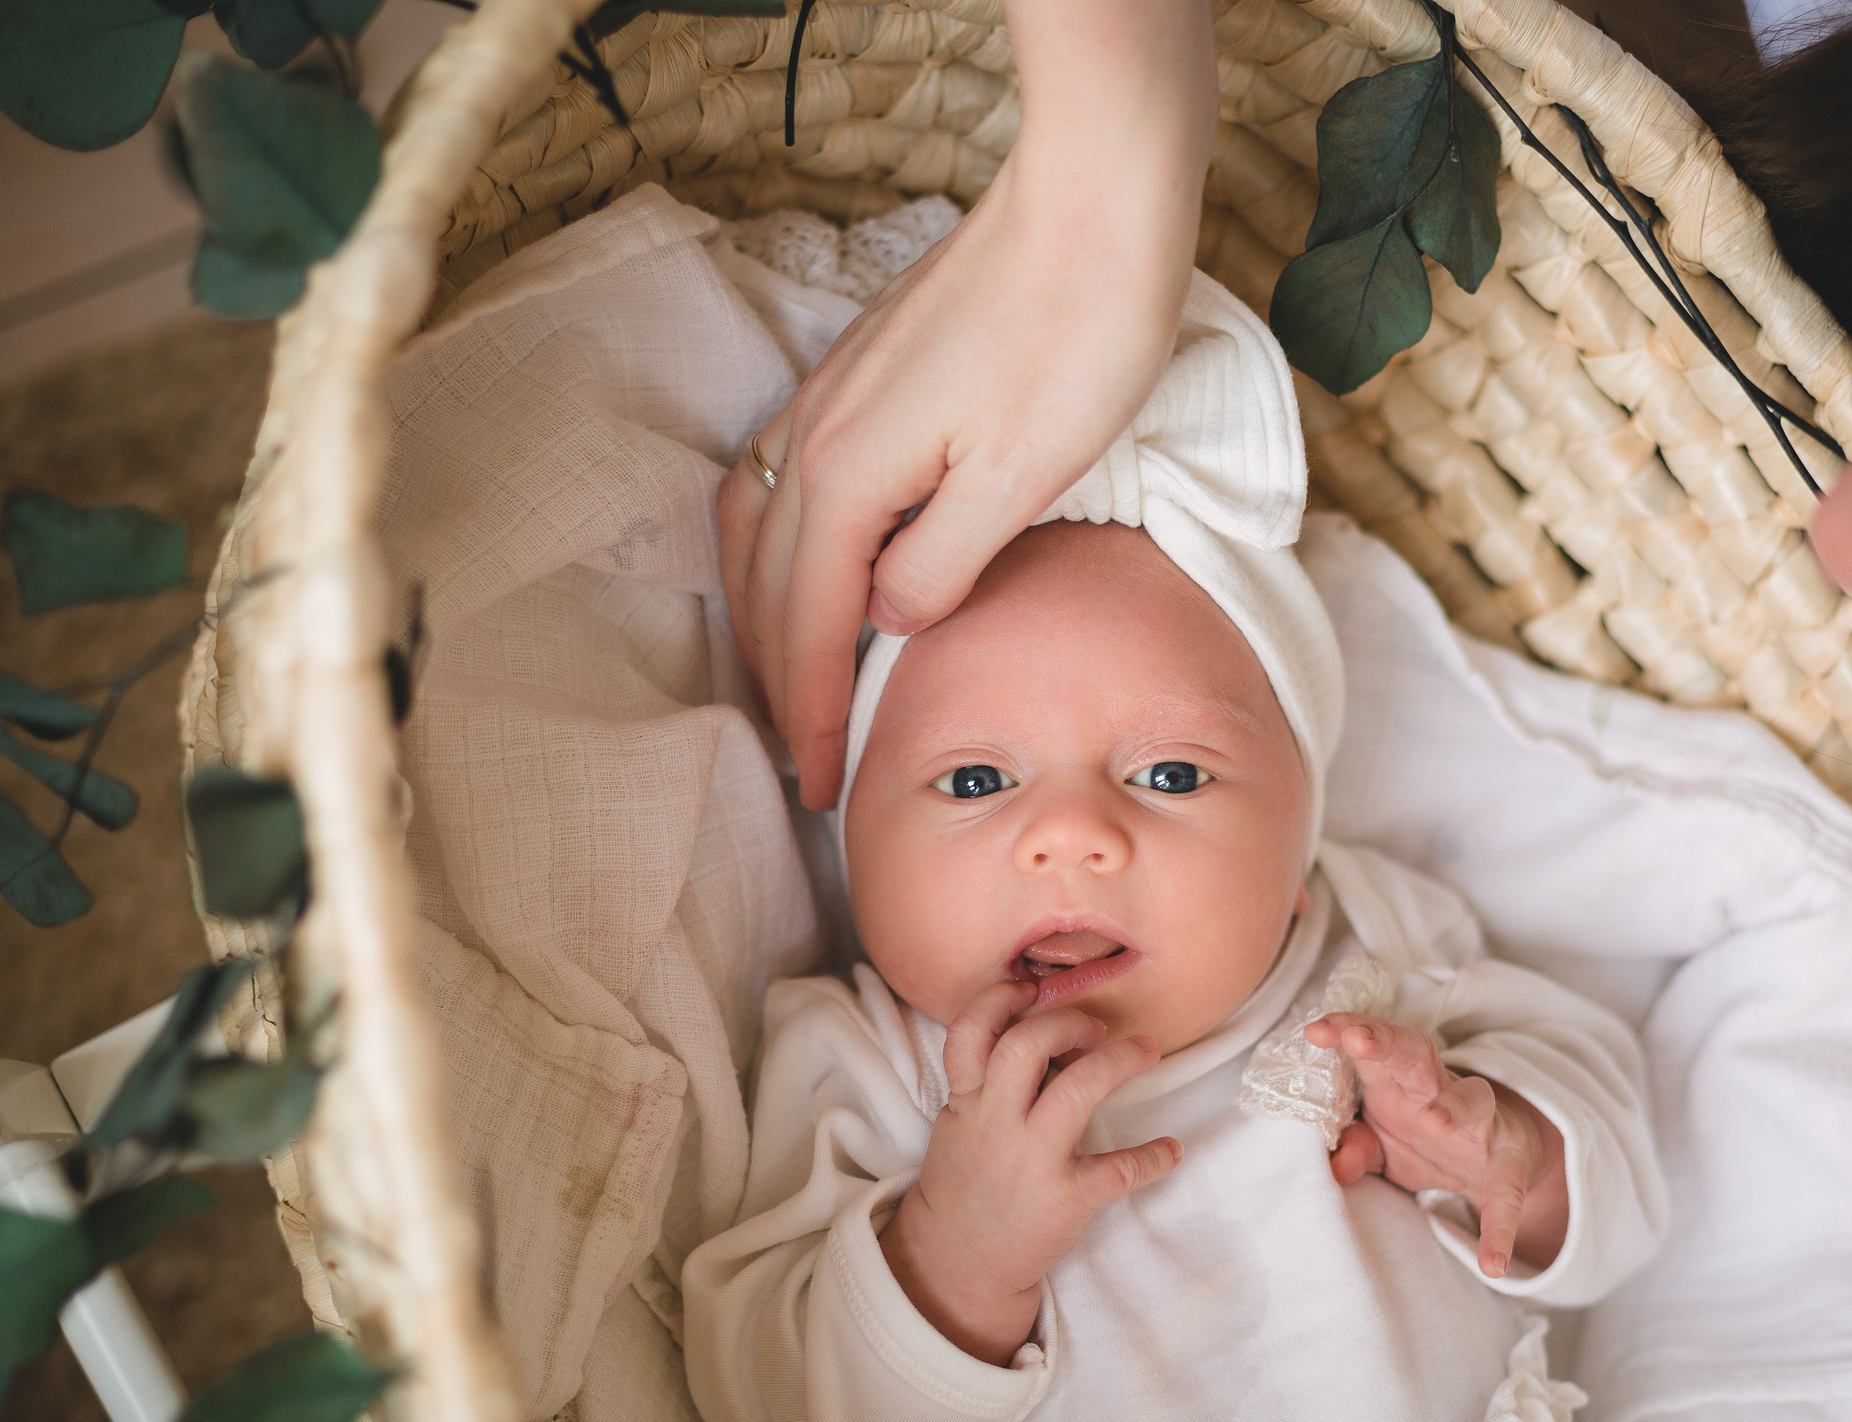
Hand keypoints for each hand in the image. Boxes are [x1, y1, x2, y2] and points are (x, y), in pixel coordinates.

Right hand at [718, 0, 1217, 807]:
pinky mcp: (862, 373)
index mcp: (851, 475)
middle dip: (777, 682)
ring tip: (789, 684)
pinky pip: (783, 482)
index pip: (810, 626)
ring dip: (763, 617)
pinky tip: (809, 569)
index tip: (819, 791)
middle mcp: (818, 435)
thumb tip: (890, 620)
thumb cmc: (1080, 332)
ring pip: (758, 531)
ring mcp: (831, 396)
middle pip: (765, 586)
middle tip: (800, 762)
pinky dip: (778, 550)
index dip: (813, 714)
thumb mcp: (1025, 473)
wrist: (1093, 200)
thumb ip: (944, 562)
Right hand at [882, 981, 1181, 1362]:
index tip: (1032, 988)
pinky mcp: (1064, 1199)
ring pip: (1076, 1091)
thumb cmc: (968, 1178)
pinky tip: (1171, 1149)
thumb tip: (1049, 1034)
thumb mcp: (962, 1122)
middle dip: (1067, 1023)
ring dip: (1119, 1062)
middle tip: (1097, 1028)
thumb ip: (994, 1080)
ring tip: (1146, 1052)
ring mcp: (1030, 1161)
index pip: (970, 1032)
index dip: (999, 1000)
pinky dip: (1152, 1156)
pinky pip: (1118, 1170)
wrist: (956, 1260)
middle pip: (1025, 1047)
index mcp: (967, 1101)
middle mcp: (995, 1124)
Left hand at [1303, 1015, 1567, 1279]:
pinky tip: (1494, 1263)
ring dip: (1455, 1106)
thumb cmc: (1428, 1137)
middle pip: (1415, 1053)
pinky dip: (1501, 1227)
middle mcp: (1439, 1090)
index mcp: (1399, 1082)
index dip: (1346, 1032)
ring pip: (1473, 1100)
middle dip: (1387, 1042)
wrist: (1501, 1156)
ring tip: (1435, 1121)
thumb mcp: (1385, 1144)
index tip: (1314, 1029)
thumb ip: (1357, 1148)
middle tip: (1358, 1039)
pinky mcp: (1508, 1162)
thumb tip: (1334, 1166)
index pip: (1373, 1048)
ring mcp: (1480, 1122)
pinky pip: (1507, 1192)